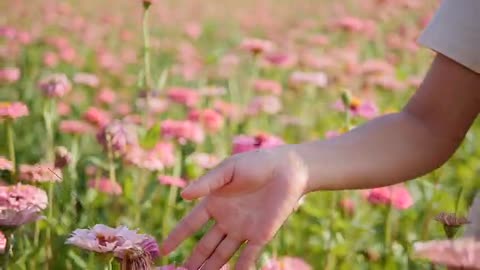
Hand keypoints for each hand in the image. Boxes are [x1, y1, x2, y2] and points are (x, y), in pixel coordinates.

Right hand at [160, 147, 308, 269]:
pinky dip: (241, 268)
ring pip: (222, 254)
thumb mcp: (228, 169)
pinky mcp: (261, 235)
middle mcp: (226, 219)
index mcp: (214, 202)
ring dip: (211, 268)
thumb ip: (207, 183)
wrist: (288, 169)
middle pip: (205, 245)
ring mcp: (243, 229)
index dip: (177, 237)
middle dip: (193, 260)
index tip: (163, 251)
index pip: (190, 224)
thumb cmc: (256, 163)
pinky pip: (248, 256)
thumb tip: (183, 196)